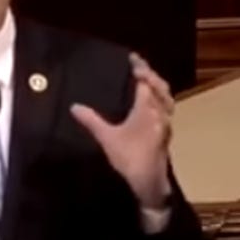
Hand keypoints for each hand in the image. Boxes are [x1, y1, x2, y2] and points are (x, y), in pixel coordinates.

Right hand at [70, 54, 172, 207]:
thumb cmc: (129, 157)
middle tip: (139, 67)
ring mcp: (165, 123)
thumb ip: (91, 120)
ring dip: (157, 86)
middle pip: (160, 86)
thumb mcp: (106, 138)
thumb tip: (74, 106)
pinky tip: (150, 103)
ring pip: (166, 98)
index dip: (140, 68)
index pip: (145, 81)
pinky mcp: (164, 132)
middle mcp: (160, 112)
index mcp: (147, 109)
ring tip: (146, 81)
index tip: (132, 58)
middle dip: (150, 74)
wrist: (149, 182)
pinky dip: (159, 98)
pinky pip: (165, 108)